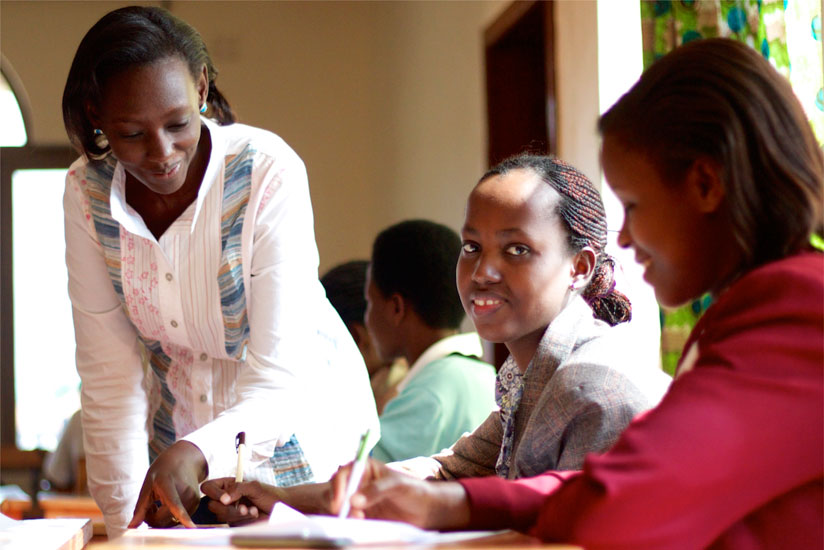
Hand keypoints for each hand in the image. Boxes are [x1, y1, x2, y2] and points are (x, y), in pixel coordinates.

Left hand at [128, 440, 207, 528]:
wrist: (184, 459)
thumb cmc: (163, 470)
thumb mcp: (148, 484)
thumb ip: (140, 508)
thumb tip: (132, 527)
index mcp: (169, 484)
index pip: (174, 503)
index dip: (181, 515)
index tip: (191, 527)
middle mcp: (185, 493)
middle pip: (166, 520)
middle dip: (153, 519)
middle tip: (149, 507)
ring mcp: (193, 499)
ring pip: (172, 522)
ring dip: (162, 519)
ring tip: (159, 503)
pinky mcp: (196, 504)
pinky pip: (178, 519)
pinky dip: (170, 516)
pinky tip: (168, 504)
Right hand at [200, 478, 282, 524]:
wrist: (279, 508)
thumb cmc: (268, 494)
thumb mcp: (254, 487)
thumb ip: (238, 488)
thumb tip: (224, 499)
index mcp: (227, 485)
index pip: (208, 487)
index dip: (213, 493)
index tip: (226, 498)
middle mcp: (225, 498)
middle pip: (212, 505)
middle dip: (228, 508)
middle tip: (244, 507)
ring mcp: (229, 510)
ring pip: (221, 516)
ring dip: (238, 514)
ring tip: (253, 510)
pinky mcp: (234, 522)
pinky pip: (231, 524)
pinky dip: (243, 520)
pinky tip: (254, 514)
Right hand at [330, 458, 470, 529]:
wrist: (425, 510)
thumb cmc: (413, 490)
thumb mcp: (397, 486)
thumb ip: (377, 490)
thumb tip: (353, 501)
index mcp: (365, 468)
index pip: (344, 473)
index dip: (338, 486)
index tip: (340, 502)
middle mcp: (357, 484)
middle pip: (336, 491)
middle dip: (337, 503)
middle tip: (350, 515)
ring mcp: (357, 501)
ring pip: (338, 507)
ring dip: (343, 515)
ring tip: (360, 520)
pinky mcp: (361, 517)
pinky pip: (347, 520)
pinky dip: (348, 524)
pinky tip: (361, 526)